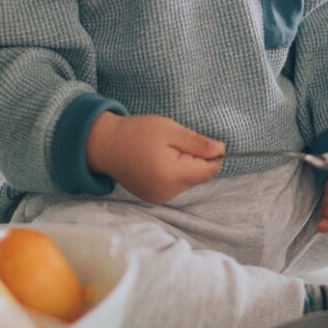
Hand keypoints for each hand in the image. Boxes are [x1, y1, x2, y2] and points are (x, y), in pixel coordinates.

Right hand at [86, 112, 224, 204]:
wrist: (105, 145)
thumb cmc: (136, 133)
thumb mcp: (170, 130)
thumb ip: (197, 143)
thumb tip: (222, 150)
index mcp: (172, 175)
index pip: (208, 171)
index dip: (214, 156)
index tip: (206, 142)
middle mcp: (167, 192)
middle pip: (198, 177)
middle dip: (195, 160)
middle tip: (176, 141)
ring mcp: (159, 197)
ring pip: (187, 182)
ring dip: (184, 166)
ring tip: (163, 151)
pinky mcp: (153, 197)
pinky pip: (174, 185)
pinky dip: (173, 173)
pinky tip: (158, 161)